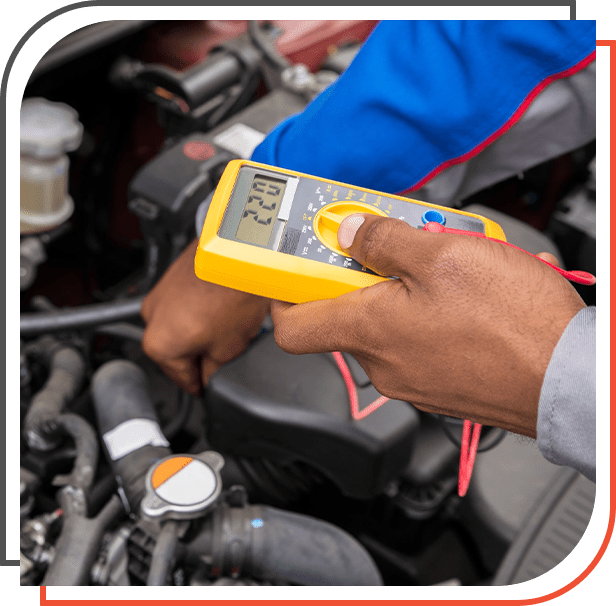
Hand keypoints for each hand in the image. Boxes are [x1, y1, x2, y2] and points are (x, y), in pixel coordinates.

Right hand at [141, 238, 269, 395]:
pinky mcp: (171, 279)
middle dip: (201, 357)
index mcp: (160, 345)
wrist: (240, 255)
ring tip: (227, 328)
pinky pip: (183, 307)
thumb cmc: (232, 296)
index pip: (182, 380)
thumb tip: (207, 380)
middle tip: (226, 356)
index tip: (210, 390)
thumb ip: (213, 373)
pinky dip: (198, 313)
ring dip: (199, 334)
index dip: (202, 387)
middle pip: (178, 354)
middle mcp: (151, 319)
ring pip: (180, 329)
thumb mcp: (228, 349)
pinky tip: (221, 310)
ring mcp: (159, 296)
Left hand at [271, 214, 585, 437]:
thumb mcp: (443, 255)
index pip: (291, 323)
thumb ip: (385, 240)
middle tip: (393, 243)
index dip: (285, 291)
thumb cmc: (513, 324)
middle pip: (346, 314)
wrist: (570, 378)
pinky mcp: (438, 384)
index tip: (296, 264)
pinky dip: (425, 315)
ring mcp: (411, 378)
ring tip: (443, 267)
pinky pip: (415, 342)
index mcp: (369, 330)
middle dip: (364, 274)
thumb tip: (352, 233)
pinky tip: (462, 299)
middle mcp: (383, 362)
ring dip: (402, 291)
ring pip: (386, 325)